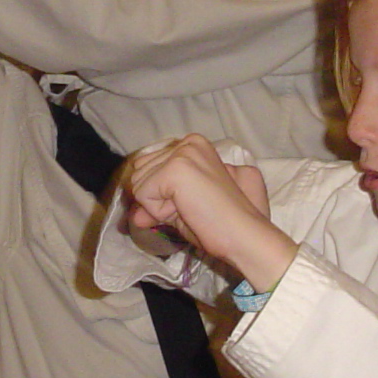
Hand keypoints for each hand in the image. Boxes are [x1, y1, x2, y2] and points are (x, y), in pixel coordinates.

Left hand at [122, 135, 288, 285]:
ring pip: (138, 183)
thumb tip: (134, 216)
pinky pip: (143, 195)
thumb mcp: (180, 208)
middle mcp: (188, 142)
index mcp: (193, 145)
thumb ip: (156, 205)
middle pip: (139, 171)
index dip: (159, 193)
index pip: (148, 165)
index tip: (189, 203)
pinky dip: (158, 211)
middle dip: (156, 198)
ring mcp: (182, 153)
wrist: (243, 235)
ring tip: (190, 208)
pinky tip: (187, 210)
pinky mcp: (176, 168)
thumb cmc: (219, 223)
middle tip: (190, 208)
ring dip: (158, 205)